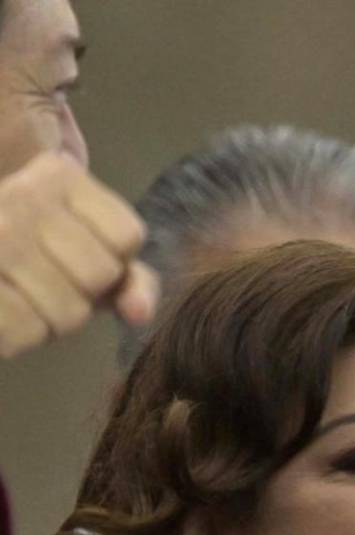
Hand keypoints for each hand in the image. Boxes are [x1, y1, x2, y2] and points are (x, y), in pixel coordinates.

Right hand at [0, 151, 157, 359]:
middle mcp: (22, 195)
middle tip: (50, 283)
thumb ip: (131, 280)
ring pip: (68, 311)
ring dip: (54, 321)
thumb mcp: (93, 253)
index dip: (115, 260)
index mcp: (60, 176)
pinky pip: (23, 331)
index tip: (80, 253)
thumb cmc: (41, 252)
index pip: (126, 236)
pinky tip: (6, 314)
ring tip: (26, 297)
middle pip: (99, 275)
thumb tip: (139, 314)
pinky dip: (21, 337)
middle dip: (84, 295)